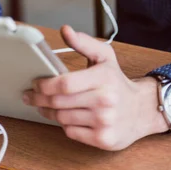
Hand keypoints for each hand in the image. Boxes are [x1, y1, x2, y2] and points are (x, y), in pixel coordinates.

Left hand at [23, 25, 167, 149]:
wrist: (141, 110)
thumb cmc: (116, 81)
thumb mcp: (104, 56)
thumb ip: (83, 42)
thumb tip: (65, 30)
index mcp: (103, 77)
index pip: (65, 84)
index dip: (45, 84)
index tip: (35, 82)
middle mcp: (105, 100)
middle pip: (60, 102)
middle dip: (39, 98)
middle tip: (30, 95)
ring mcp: (104, 121)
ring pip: (62, 118)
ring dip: (48, 111)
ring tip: (43, 105)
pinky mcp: (103, 139)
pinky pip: (71, 132)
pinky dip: (63, 124)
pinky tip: (63, 116)